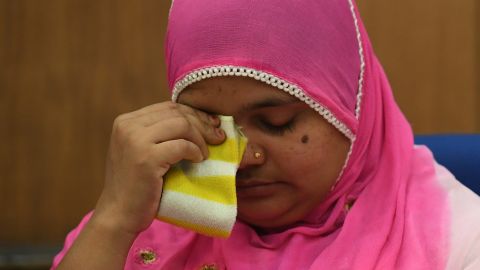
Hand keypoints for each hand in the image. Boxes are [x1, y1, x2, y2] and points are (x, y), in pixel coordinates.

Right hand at [92, 102, 225, 235]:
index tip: (211, 125)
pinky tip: (198, 160)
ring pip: (181, 125)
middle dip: (202, 123)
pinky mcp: (147, 158)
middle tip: (218, 137)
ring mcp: (135, 141)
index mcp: (126, 121)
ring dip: (200, 138)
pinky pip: (182, 145)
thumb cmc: (135, 185)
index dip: (194, 114)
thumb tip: (199, 119)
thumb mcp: (141, 151)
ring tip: (204, 153)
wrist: (119, 215)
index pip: (168, 107)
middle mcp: (128, 126)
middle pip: (176, 113)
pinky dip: (195, 151)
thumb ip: (159, 133)